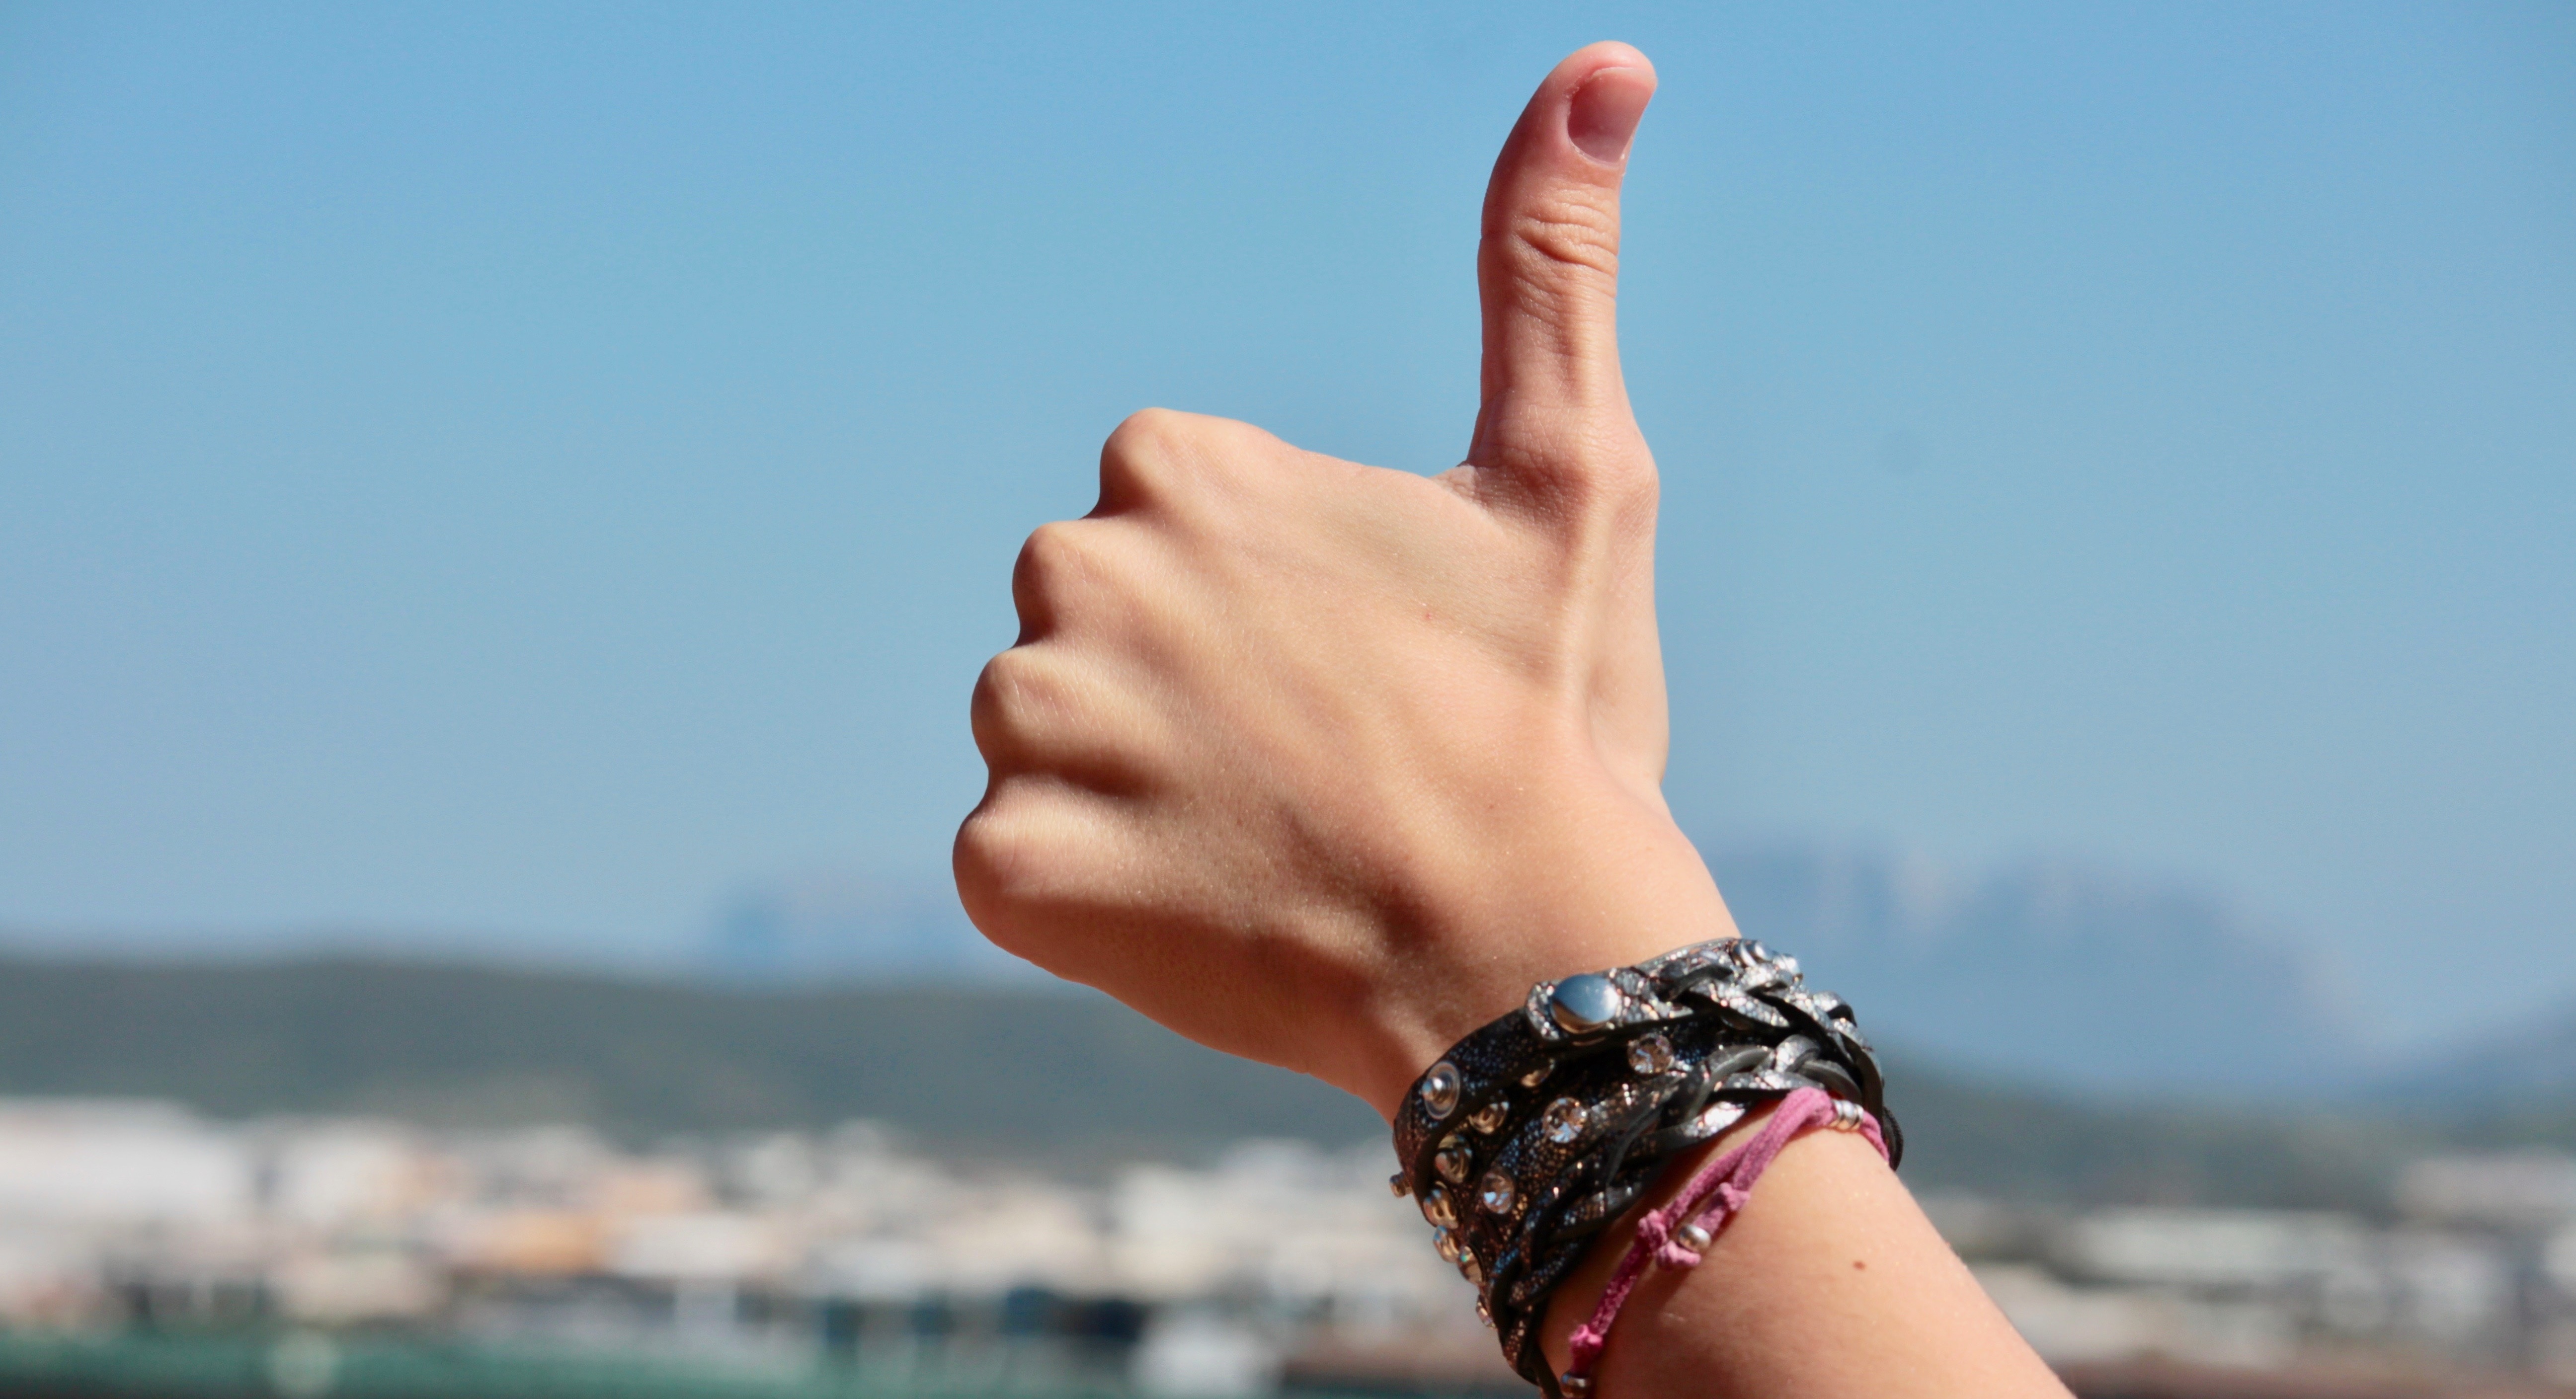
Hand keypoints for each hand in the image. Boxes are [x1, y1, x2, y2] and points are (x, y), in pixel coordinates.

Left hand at [955, 42, 1734, 1117]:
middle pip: (1089, 628)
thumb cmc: (1551, 718)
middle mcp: (1072, 572)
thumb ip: (1548, 267)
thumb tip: (1607, 63)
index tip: (1348, 673)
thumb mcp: (1568, 474)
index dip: (1258, 607)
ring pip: (1045, 744)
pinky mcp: (1003, 870)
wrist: (1530, 956)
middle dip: (1177, 688)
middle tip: (1308, 767)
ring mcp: (1028, 729)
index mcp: (1178, 468)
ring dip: (1131, 794)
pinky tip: (1201, 910)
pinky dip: (1090, 899)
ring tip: (1262, 843)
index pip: (1161, 523)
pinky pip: (1011, 866)